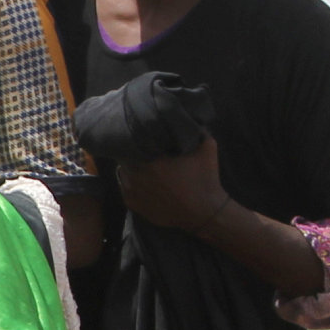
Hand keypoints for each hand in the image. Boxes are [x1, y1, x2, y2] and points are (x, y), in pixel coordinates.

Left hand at [113, 138, 231, 236]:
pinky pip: (124, 188)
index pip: (132, 143)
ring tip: (142, 166)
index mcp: (150, 161)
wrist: (204, 212)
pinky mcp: (132, 204)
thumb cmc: (205, 178)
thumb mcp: (207, 147)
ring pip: (122, 172)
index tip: (145, 137)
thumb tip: (190, 117)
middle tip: (143, 151)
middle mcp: (135, 176)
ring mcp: (131, 192)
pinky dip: (130, 183)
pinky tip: (142, 181)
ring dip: (130, 168)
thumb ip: (198, 128)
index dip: (136, 138)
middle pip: (125, 157)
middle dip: (133, 153)